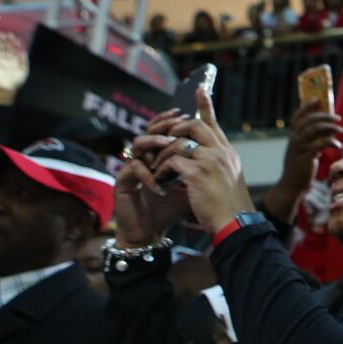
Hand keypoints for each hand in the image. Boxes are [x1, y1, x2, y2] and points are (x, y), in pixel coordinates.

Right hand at [112, 109, 189, 247]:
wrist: (151, 232)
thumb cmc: (171, 207)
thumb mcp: (190, 184)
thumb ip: (198, 166)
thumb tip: (219, 148)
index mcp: (159, 155)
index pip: (163, 129)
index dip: (171, 118)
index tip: (185, 111)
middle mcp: (143, 157)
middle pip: (149, 130)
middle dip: (164, 124)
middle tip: (178, 122)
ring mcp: (131, 168)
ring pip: (138, 144)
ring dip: (155, 144)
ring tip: (170, 147)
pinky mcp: (122, 181)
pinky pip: (133, 169)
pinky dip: (149, 176)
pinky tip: (162, 187)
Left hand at [143, 86, 252, 236]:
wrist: (235, 223)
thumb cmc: (229, 207)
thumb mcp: (227, 179)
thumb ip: (215, 165)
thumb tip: (198, 159)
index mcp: (227, 152)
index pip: (213, 122)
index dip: (205, 104)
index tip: (199, 88)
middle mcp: (220, 151)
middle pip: (194, 124)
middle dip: (174, 128)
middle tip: (163, 137)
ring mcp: (209, 160)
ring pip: (178, 142)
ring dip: (163, 154)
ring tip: (157, 168)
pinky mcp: (197, 173)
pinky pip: (171, 162)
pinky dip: (162, 171)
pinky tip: (161, 181)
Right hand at [279, 100, 342, 192]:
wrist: (291, 186)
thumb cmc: (300, 167)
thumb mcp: (303, 150)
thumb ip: (311, 140)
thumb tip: (328, 130)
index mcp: (293, 137)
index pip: (297, 117)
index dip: (306, 107)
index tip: (317, 99)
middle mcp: (294, 140)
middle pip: (309, 121)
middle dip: (324, 116)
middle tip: (337, 118)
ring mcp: (298, 149)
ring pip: (313, 130)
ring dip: (329, 127)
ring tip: (340, 130)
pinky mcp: (305, 158)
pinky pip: (319, 145)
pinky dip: (330, 142)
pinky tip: (337, 145)